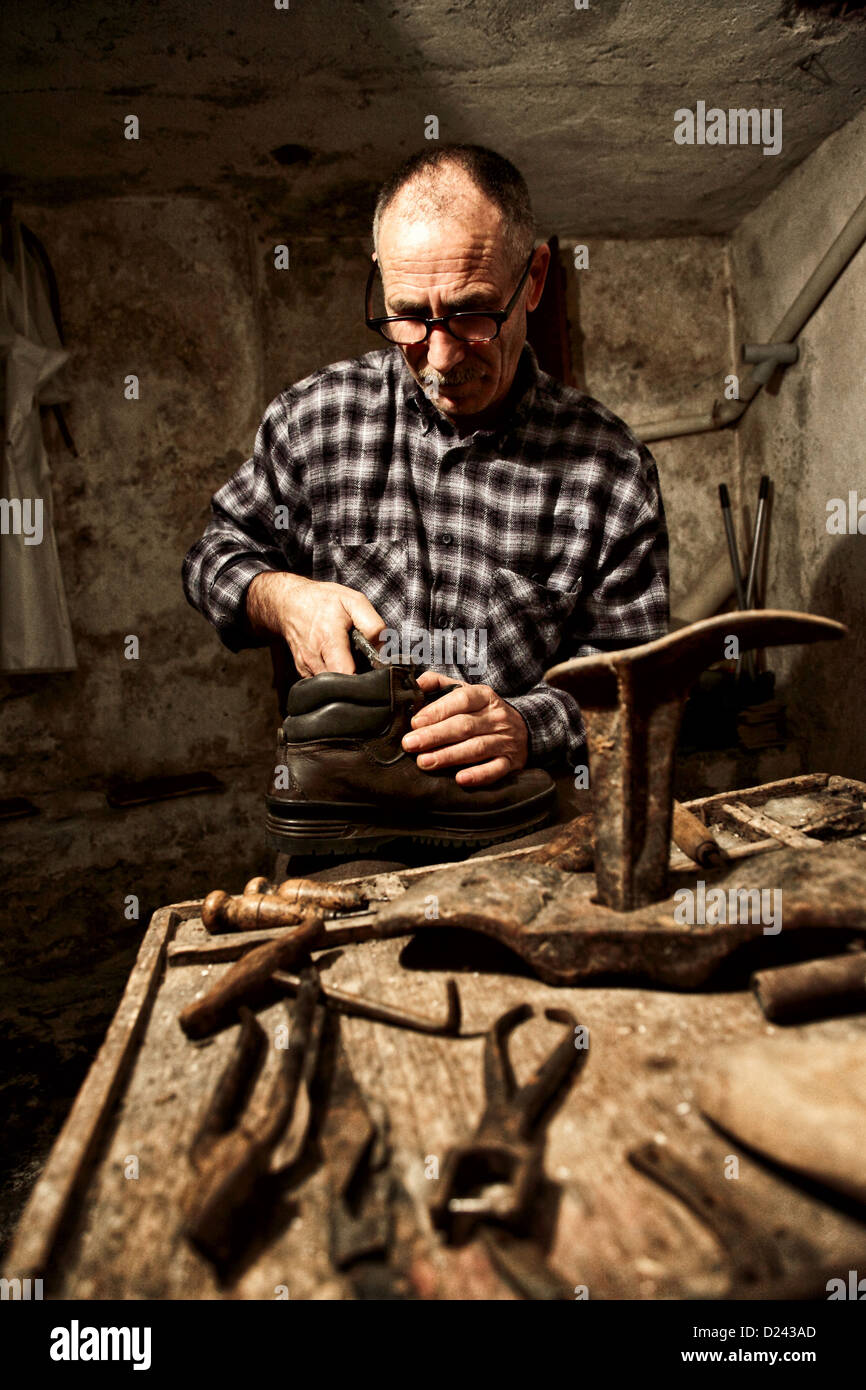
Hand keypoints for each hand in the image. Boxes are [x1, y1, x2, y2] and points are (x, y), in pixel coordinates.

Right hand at [246, 572, 384, 675]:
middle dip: (356, 682)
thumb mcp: (353, 601)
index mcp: (329, 639)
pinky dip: (333, 678)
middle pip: (339, 686)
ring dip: (344, 681)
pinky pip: (321, 684)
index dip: (362, 680)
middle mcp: (314, 657)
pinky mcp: (302, 672)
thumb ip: (372, 624)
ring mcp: (306, 667)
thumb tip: (383, 648)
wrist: (289, 603)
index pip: (345, 673)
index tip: (373, 675)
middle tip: (365, 669)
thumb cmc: (322, 600)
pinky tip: (338, 664)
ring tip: (351, 664)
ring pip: (330, 689)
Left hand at [402, 671, 528, 786]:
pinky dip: (478, 775)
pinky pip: (495, 770)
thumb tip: (413, 683)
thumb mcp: (466, 692)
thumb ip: (438, 684)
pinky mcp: (510, 762)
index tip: (415, 722)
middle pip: (464, 725)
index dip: (438, 710)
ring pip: (476, 748)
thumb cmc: (483, 712)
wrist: (525, 730)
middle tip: (410, 744)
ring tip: (424, 762)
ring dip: (448, 756)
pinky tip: (460, 779)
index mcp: (484, 696)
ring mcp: (504, 741)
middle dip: (435, 735)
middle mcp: (496, 717)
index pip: (461, 699)